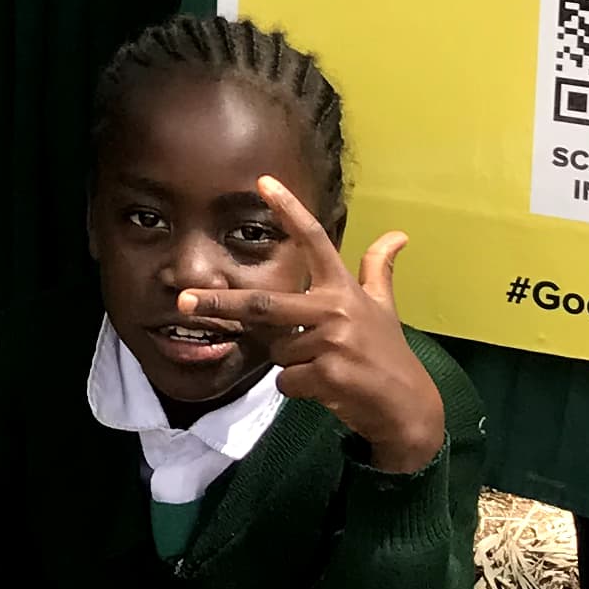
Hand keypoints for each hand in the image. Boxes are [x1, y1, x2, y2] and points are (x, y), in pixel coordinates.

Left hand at [173, 180, 443, 476]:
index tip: (263, 182)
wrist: (406, 406)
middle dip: (220, 303)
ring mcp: (331, 342)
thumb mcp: (383, 306)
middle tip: (182, 300)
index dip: (290, 209)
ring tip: (325, 367)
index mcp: (343, 288)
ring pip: (277, 351)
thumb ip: (379, 268)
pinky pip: (285, 381)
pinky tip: (326, 388)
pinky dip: (297, 388)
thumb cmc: (387, 352)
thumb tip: (399, 234)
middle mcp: (335, 309)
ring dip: (291, 363)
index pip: (314, 239)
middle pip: (264, 304)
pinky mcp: (327, 375)